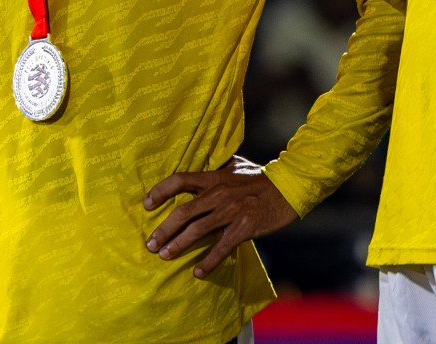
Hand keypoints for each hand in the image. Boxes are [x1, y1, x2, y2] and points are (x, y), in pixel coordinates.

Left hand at [143, 156, 297, 276]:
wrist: (290, 188)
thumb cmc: (263, 177)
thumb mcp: (237, 166)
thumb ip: (219, 168)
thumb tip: (208, 164)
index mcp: (214, 178)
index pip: (179, 180)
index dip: (160, 192)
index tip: (146, 204)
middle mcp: (219, 193)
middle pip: (183, 212)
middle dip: (163, 229)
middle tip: (151, 244)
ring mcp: (231, 211)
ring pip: (197, 230)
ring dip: (178, 245)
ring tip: (165, 256)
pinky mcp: (244, 228)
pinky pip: (221, 247)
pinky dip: (208, 261)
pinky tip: (198, 272)